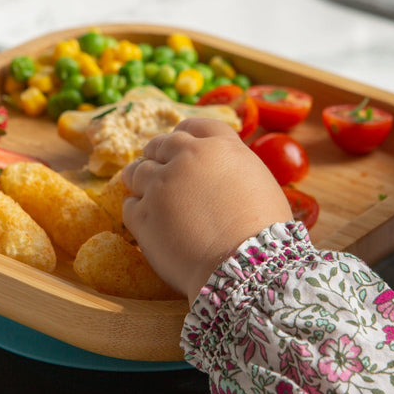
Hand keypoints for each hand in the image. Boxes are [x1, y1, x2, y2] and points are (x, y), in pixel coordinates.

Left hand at [121, 118, 291, 300]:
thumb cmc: (264, 232)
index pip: (193, 127)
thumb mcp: (260, 183)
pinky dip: (135, 211)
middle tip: (159, 170)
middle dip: (158, 155)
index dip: (184, 135)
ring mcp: (160, 185)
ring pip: (137, 172)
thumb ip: (234, 167)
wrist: (244, 266)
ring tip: (144, 193)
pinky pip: (129, 206)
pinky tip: (147, 222)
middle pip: (161, 145)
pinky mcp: (142, 215)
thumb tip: (222, 172)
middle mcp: (186, 157)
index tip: (180, 146)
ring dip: (139, 180)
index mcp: (219, 146)